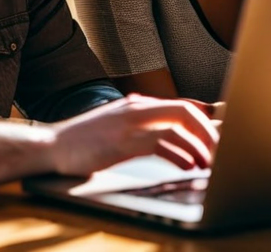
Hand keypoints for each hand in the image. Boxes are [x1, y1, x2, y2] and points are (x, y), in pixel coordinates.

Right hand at [48, 94, 219, 176]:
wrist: (52, 146)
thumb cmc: (84, 141)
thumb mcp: (117, 127)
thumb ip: (141, 126)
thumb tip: (170, 136)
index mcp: (137, 105)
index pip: (182, 107)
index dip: (205, 123)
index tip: (217, 141)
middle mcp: (136, 109)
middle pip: (185, 112)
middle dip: (208, 133)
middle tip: (218, 152)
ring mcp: (129, 123)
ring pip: (177, 126)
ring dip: (198, 146)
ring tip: (208, 163)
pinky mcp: (121, 141)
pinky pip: (159, 143)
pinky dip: (179, 154)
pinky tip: (188, 166)